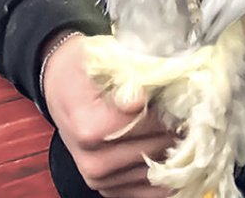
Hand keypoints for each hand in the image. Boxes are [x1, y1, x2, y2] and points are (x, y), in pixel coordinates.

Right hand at [41, 34, 180, 197]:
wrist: (56, 86)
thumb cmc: (78, 71)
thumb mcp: (97, 59)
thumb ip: (128, 73)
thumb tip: (157, 88)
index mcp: (91, 129)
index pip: (150, 124)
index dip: (172, 108)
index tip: (184, 95)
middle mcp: (94, 161)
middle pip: (158, 148)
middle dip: (177, 128)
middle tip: (188, 110)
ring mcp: (101, 179)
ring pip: (160, 171)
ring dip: (175, 151)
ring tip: (179, 126)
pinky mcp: (108, 189)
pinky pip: (152, 190)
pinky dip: (166, 172)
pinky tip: (169, 149)